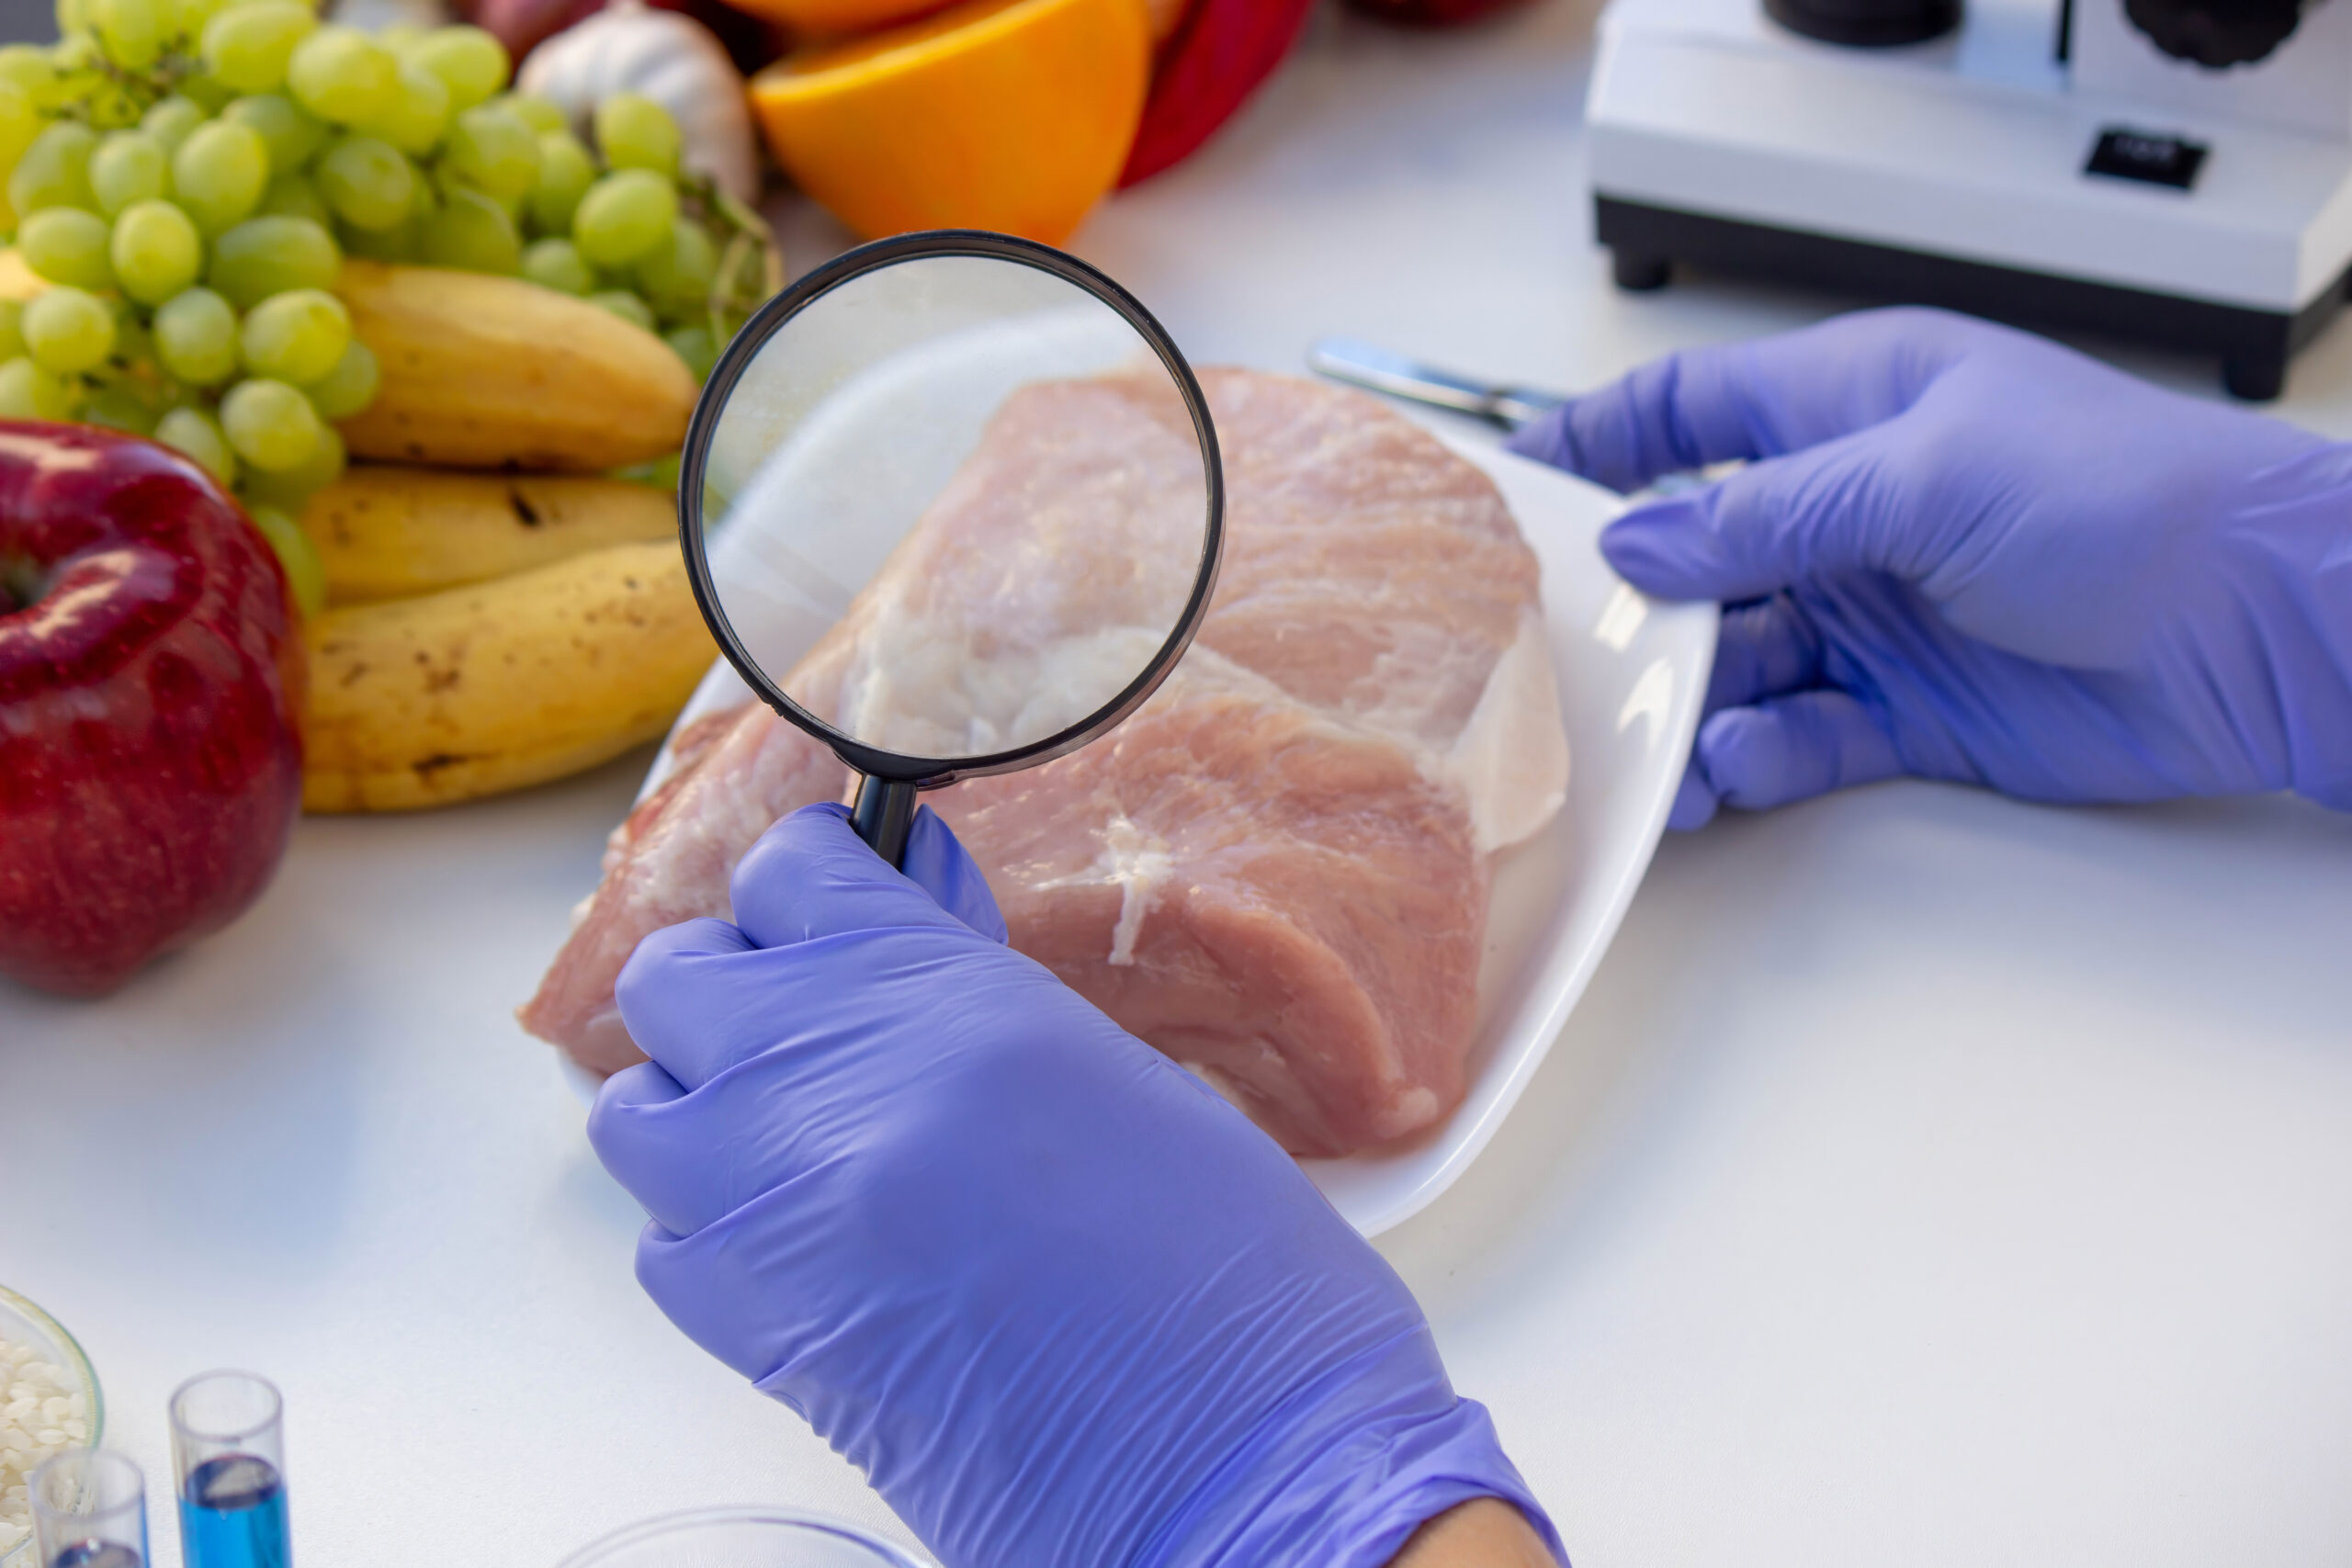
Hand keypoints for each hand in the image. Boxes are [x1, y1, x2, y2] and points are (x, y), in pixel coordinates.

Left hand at [589, 803, 1560, 1567]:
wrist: (1231, 1468)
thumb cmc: (1224, 1271)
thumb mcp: (1110, 1071)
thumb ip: (972, 996)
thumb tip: (903, 941)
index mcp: (932, 992)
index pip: (788, 869)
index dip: (812, 880)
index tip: (834, 898)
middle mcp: (818, 1082)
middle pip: (675, 974)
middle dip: (734, 984)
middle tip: (810, 1019)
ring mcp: (762, 1205)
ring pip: (636, 1108)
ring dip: (700, 1104)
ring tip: (794, 1137)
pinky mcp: (743, 1331)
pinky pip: (661, 1242)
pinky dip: (709, 1227)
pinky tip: (798, 1243)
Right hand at [1507, 308, 2351, 826]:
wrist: (2257, 625)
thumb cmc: (2122, 494)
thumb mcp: (1920, 473)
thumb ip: (1763, 517)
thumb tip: (1639, 549)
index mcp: (1849, 409)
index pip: (1688, 411)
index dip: (1598, 442)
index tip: (1516, 486)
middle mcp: (1849, 512)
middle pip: (1692, 557)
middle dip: (1627, 609)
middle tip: (1561, 658)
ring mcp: (1875, 614)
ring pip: (1734, 662)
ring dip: (1685, 705)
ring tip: (1647, 750)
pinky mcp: (1907, 710)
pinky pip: (1797, 735)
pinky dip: (1754, 757)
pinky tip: (1732, 770)